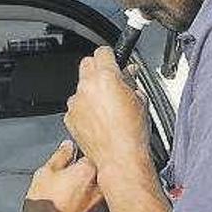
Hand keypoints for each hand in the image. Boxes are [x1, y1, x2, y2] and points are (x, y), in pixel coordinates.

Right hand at [20, 141, 109, 211]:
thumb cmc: (43, 207)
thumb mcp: (44, 174)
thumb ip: (60, 156)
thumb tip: (68, 146)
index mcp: (88, 170)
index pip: (90, 155)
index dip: (80, 159)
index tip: (73, 164)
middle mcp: (102, 186)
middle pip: (101, 173)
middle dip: (90, 175)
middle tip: (74, 182)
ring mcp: (105, 206)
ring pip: (103, 192)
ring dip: (94, 192)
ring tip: (75, 199)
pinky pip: (102, 209)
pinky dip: (94, 209)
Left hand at [65, 47, 149, 176]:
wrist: (119, 159)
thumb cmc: (132, 133)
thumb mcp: (141, 100)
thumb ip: (131, 81)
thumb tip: (128, 74)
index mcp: (105, 78)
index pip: (103, 52)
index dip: (110, 56)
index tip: (113, 61)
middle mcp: (87, 87)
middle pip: (87, 64)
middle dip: (98, 69)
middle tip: (110, 80)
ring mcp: (76, 103)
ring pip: (80, 87)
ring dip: (90, 91)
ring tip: (106, 107)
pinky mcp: (70, 117)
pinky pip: (76, 106)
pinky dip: (84, 109)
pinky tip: (98, 120)